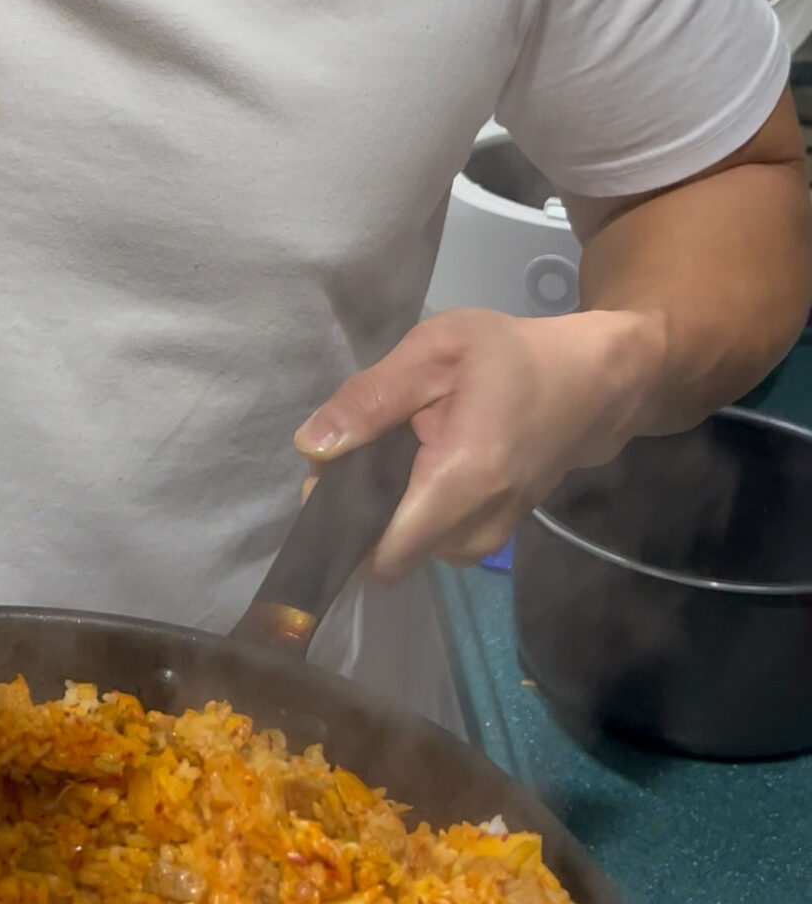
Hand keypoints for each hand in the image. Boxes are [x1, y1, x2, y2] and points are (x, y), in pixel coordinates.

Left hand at [294, 307, 667, 583]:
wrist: (591, 383)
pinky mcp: (493, 538)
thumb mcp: (436, 350)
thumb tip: (312, 447)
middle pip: (387, 553)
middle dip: (362, 511)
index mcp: (463, 480)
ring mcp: (489, 541)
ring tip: (404, 449)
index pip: (381, 550)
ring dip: (390, 510)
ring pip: (408, 549)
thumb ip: (371, 399)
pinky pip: (432, 540)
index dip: (342, 518)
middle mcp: (477, 528)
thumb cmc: (511, 357)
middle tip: (368, 448)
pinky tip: (426, 464)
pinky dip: (416, 511)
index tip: (332, 472)